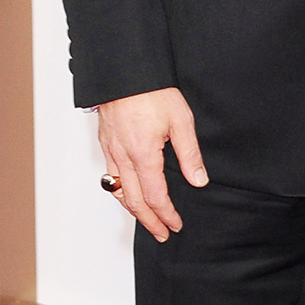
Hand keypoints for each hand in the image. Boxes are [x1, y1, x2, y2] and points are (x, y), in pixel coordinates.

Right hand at [97, 87, 207, 242]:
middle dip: (149, 221)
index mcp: (143, 154)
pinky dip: (119, 192)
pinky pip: (110, 176)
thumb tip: (199, 181)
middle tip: (162, 234)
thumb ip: (190, 154)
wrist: (125, 71)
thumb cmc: (153, 91)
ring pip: (117, 190)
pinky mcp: (105, 143)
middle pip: (133, 200)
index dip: (166, 214)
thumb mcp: (181, 121)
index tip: (175, 225)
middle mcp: (123, 156)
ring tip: (147, 220)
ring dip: (132, 210)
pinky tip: (128, 194)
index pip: (154, 196)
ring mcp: (111, 150)